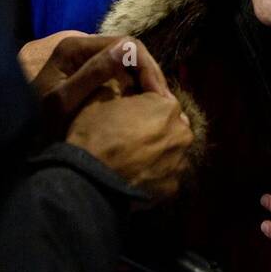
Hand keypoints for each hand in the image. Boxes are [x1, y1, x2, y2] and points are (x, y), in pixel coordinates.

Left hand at [20, 32, 172, 120]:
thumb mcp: (62, 102)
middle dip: (149, 75)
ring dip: (142, 80)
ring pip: (124, 60)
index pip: (127, 45)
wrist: (6, 124)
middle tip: (164, 105)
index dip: (148, 68)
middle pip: (128, 50)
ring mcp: (82, 56)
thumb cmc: (31, 117)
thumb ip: (92, 75)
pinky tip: (137, 104)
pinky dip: (130, 84)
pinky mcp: (83, 69)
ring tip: (154, 106)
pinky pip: (115, 71)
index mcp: (75, 46)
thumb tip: (127, 52)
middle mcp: (80, 44)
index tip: (160, 97)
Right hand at [66, 92, 193, 200]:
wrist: (89, 180)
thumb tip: (128, 85)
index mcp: (167, 107)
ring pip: (172, 151)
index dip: (144, 103)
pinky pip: (166, 175)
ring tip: (134, 157)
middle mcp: (181, 133)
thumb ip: (122, 88)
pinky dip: (154, 174)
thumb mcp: (101, 98)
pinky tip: (136, 174)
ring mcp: (179, 162)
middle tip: (132, 135)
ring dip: (158, 151)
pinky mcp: (172, 186)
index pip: (160, 98)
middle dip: (157, 127)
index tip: (130, 110)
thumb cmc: (94, 135)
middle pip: (172, 125)